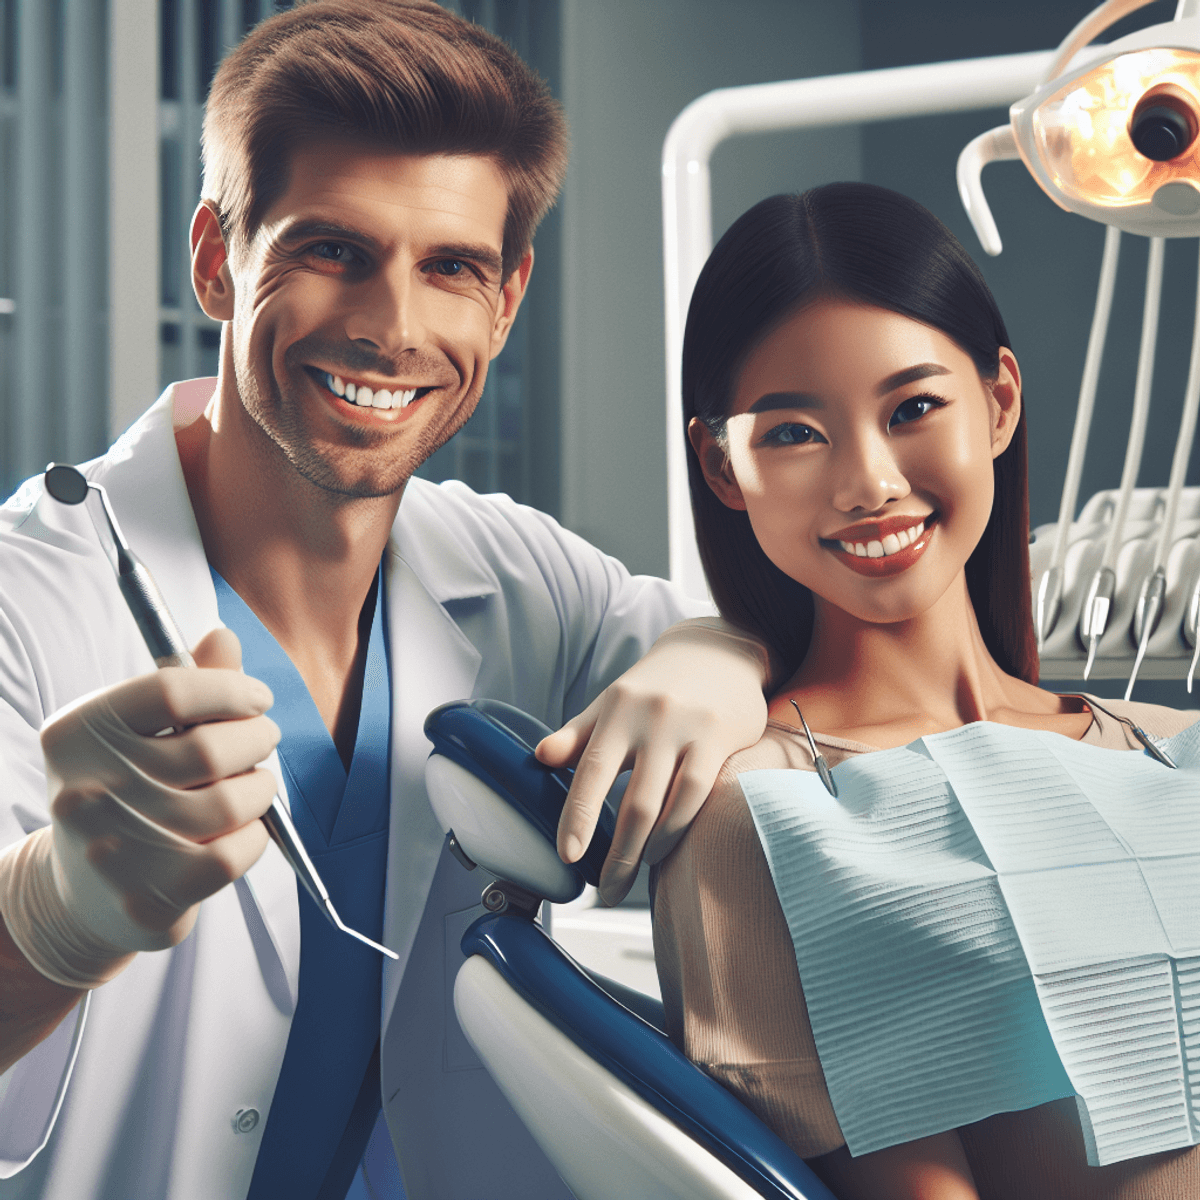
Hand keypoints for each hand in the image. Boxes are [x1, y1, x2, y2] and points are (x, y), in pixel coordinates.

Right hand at [0, 629, 279, 987]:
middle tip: (263, 739)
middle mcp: (86, 789)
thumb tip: (224, 638)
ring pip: (232, 801)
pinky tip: (243, 829)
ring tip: (255, 785)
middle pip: (210, 748)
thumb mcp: (138, 735)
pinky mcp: (147, 896)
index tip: (257, 698)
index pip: (169, 691)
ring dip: (261, 788)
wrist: (83, 896)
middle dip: (257, 737)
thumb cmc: (125, 794)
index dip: (229, 689)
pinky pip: (235, 852)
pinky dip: (256, 835)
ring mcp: (113, 848)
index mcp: (78, 733)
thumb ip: (185, 686)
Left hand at [538, 619, 770, 903]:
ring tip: (634, 875)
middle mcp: (651, 719)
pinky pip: (699, 793)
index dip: (578, 816)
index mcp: (616, 711)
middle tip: (604, 890)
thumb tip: (540, 757)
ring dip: (649, 850)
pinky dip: (680, 826)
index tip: (568, 856)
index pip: (591, 770)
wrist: (716, 649)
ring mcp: (688, 729)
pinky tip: (666, 846)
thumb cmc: (655, 685)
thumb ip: (577, 734)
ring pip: (668, 805)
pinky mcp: (721, 738)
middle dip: (618, 855)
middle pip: (633, 802)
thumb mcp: (611, 703)